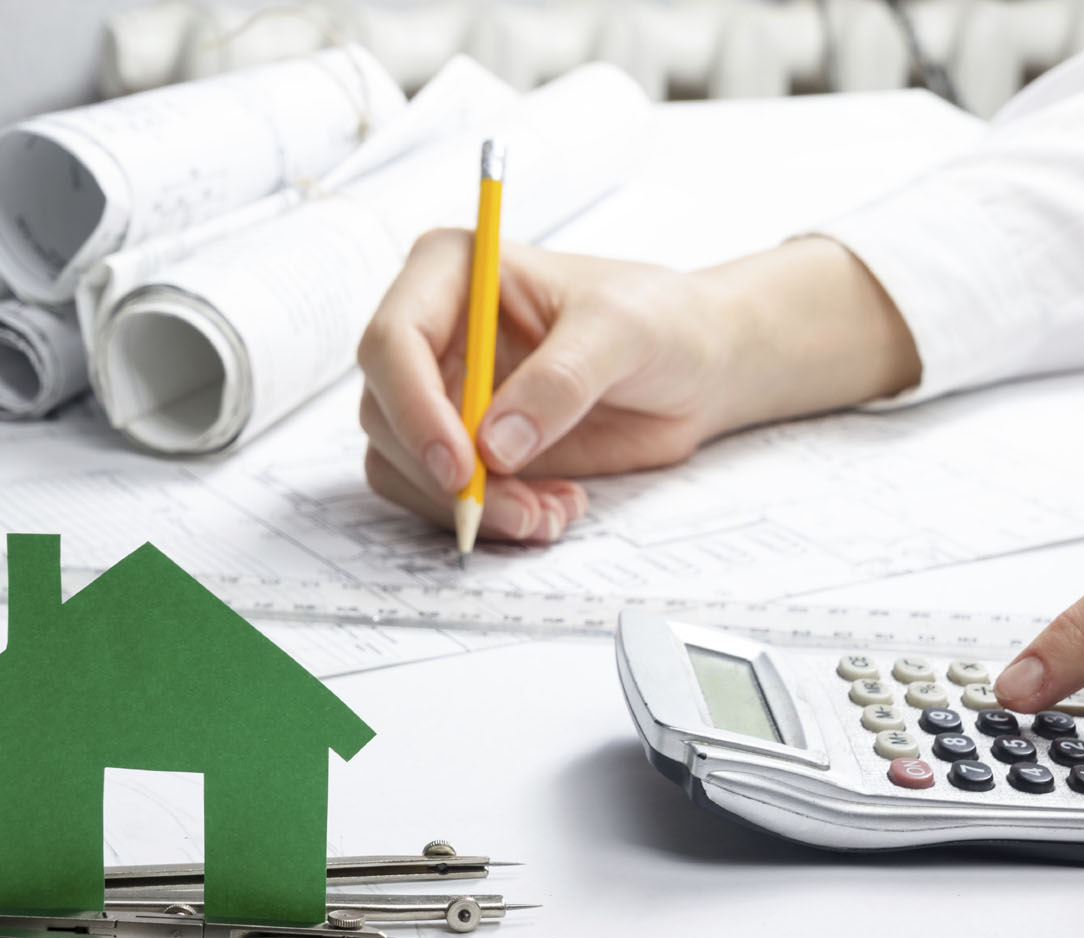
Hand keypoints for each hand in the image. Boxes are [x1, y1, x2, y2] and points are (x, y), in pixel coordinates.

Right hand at [356, 231, 918, 541]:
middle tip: (518, 509)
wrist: (697, 365)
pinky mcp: (469, 446)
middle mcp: (434, 332)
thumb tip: (495, 443)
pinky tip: (554, 509)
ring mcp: (444, 393)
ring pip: (405, 466)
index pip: (392, 341)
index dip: (413, 407)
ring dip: (472, 506)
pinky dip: (491, 518)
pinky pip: (442, 497)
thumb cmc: (661, 320)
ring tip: (551, 512)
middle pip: (386, 414)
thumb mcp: (623, 331)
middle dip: (447, 476)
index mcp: (452, 273)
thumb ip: (562, 380)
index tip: (462, 465)